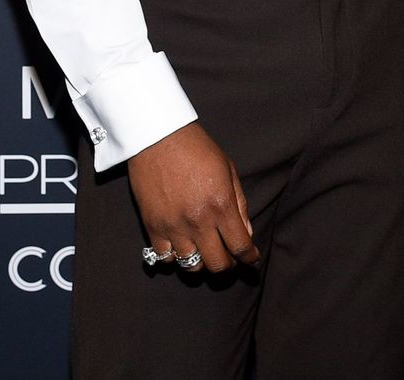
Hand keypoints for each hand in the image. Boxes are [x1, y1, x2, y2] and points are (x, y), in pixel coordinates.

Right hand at [126, 121, 260, 273]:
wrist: (159, 137)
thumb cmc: (197, 149)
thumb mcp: (228, 171)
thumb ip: (240, 205)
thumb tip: (247, 233)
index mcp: (221, 205)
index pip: (240, 246)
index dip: (249, 257)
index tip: (251, 258)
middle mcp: (198, 221)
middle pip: (218, 264)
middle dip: (228, 264)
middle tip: (229, 256)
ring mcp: (174, 226)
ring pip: (191, 266)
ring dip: (202, 262)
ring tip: (204, 250)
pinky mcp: (153, 226)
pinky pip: (164, 258)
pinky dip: (174, 257)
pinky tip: (180, 246)